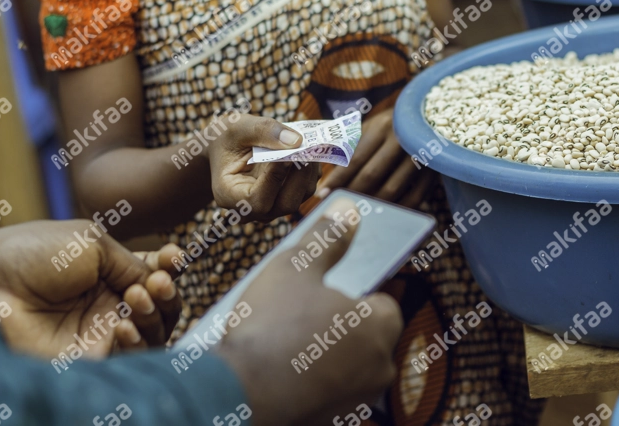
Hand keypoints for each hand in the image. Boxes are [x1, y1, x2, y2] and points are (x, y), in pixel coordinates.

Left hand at [0, 220, 184, 358]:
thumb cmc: (33, 253)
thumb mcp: (92, 242)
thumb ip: (133, 263)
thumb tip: (161, 281)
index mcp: (110, 271)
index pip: (155, 274)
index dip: (170, 267)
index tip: (174, 256)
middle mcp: (109, 302)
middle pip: (161, 306)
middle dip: (168, 292)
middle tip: (157, 282)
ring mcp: (101, 332)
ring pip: (154, 332)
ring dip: (155, 314)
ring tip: (137, 297)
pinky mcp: (92, 359)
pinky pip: (131, 358)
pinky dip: (138, 341)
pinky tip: (122, 323)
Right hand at [206, 114, 320, 221]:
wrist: (227, 147)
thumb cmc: (227, 138)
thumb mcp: (237, 127)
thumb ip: (262, 130)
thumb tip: (296, 141)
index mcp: (229, 195)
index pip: (257, 200)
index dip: (275, 179)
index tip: (287, 154)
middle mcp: (251, 209)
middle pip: (285, 205)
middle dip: (299, 176)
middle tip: (306, 148)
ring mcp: (270, 207)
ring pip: (300, 197)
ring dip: (308, 171)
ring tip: (308, 144)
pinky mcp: (285, 198)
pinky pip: (305, 189)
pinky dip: (310, 170)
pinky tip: (306, 150)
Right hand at [215, 198, 402, 425]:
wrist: (238, 393)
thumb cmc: (272, 325)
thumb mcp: (296, 266)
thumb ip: (327, 238)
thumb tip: (349, 213)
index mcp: (380, 327)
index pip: (381, 301)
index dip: (352, 291)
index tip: (324, 287)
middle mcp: (379, 369)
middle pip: (362, 335)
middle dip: (335, 323)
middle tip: (298, 311)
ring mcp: (355, 400)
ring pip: (343, 366)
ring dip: (321, 354)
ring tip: (281, 339)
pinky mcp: (330, 421)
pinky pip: (324, 392)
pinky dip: (307, 381)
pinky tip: (276, 370)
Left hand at [316, 108, 434, 206]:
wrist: (429, 116)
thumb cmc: (388, 126)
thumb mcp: (368, 128)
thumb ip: (347, 145)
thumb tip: (321, 168)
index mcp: (382, 126)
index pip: (355, 158)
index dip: (338, 178)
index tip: (322, 193)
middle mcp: (402, 139)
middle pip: (372, 175)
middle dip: (351, 193)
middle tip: (336, 207)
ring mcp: (421, 155)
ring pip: (392, 188)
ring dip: (371, 203)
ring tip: (355, 214)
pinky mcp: (434, 170)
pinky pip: (415, 197)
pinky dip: (397, 209)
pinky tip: (383, 215)